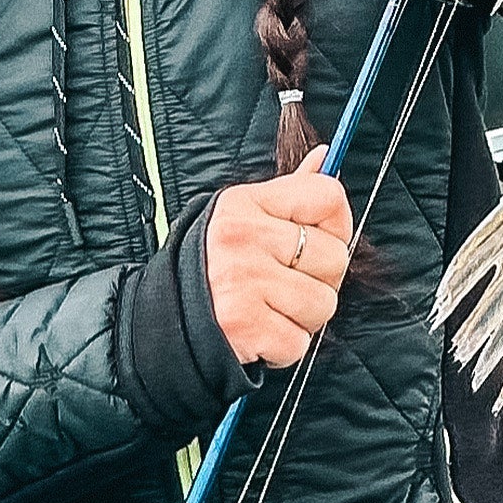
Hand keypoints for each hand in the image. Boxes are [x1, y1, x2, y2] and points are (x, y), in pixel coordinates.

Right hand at [206, 152, 352, 366]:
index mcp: (245, 204)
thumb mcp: (243, 216)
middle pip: (336, 258)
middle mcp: (243, 238)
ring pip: (324, 304)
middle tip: (287, 284)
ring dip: (305, 316)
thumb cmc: (213, 266)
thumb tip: (325, 156)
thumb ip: (290, 191)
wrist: (165, 320)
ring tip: (272, 308)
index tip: (319, 240)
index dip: (337, 224)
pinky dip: (285, 346)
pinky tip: (261, 331)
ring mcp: (244, 282)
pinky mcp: (246, 326)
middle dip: (321, 280)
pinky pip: (300, 341)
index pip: (328, 197)